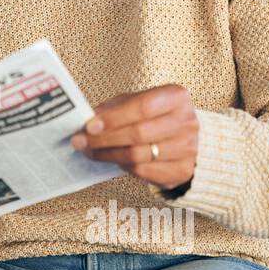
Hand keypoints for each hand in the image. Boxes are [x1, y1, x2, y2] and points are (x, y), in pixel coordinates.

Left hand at [70, 84, 198, 193]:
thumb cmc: (157, 116)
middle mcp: (187, 122)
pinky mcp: (182, 171)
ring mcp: (188, 149)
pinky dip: (122, 166)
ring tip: (90, 152)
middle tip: (80, 141)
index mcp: (176, 98)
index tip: (89, 126)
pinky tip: (112, 159)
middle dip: (103, 139)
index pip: (141, 108)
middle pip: (138, 134)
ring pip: (138, 156)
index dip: (113, 118)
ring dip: (108, 155)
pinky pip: (143, 172)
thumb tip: (90, 118)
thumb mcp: (139, 101)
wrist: (188, 137)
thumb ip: (117, 107)